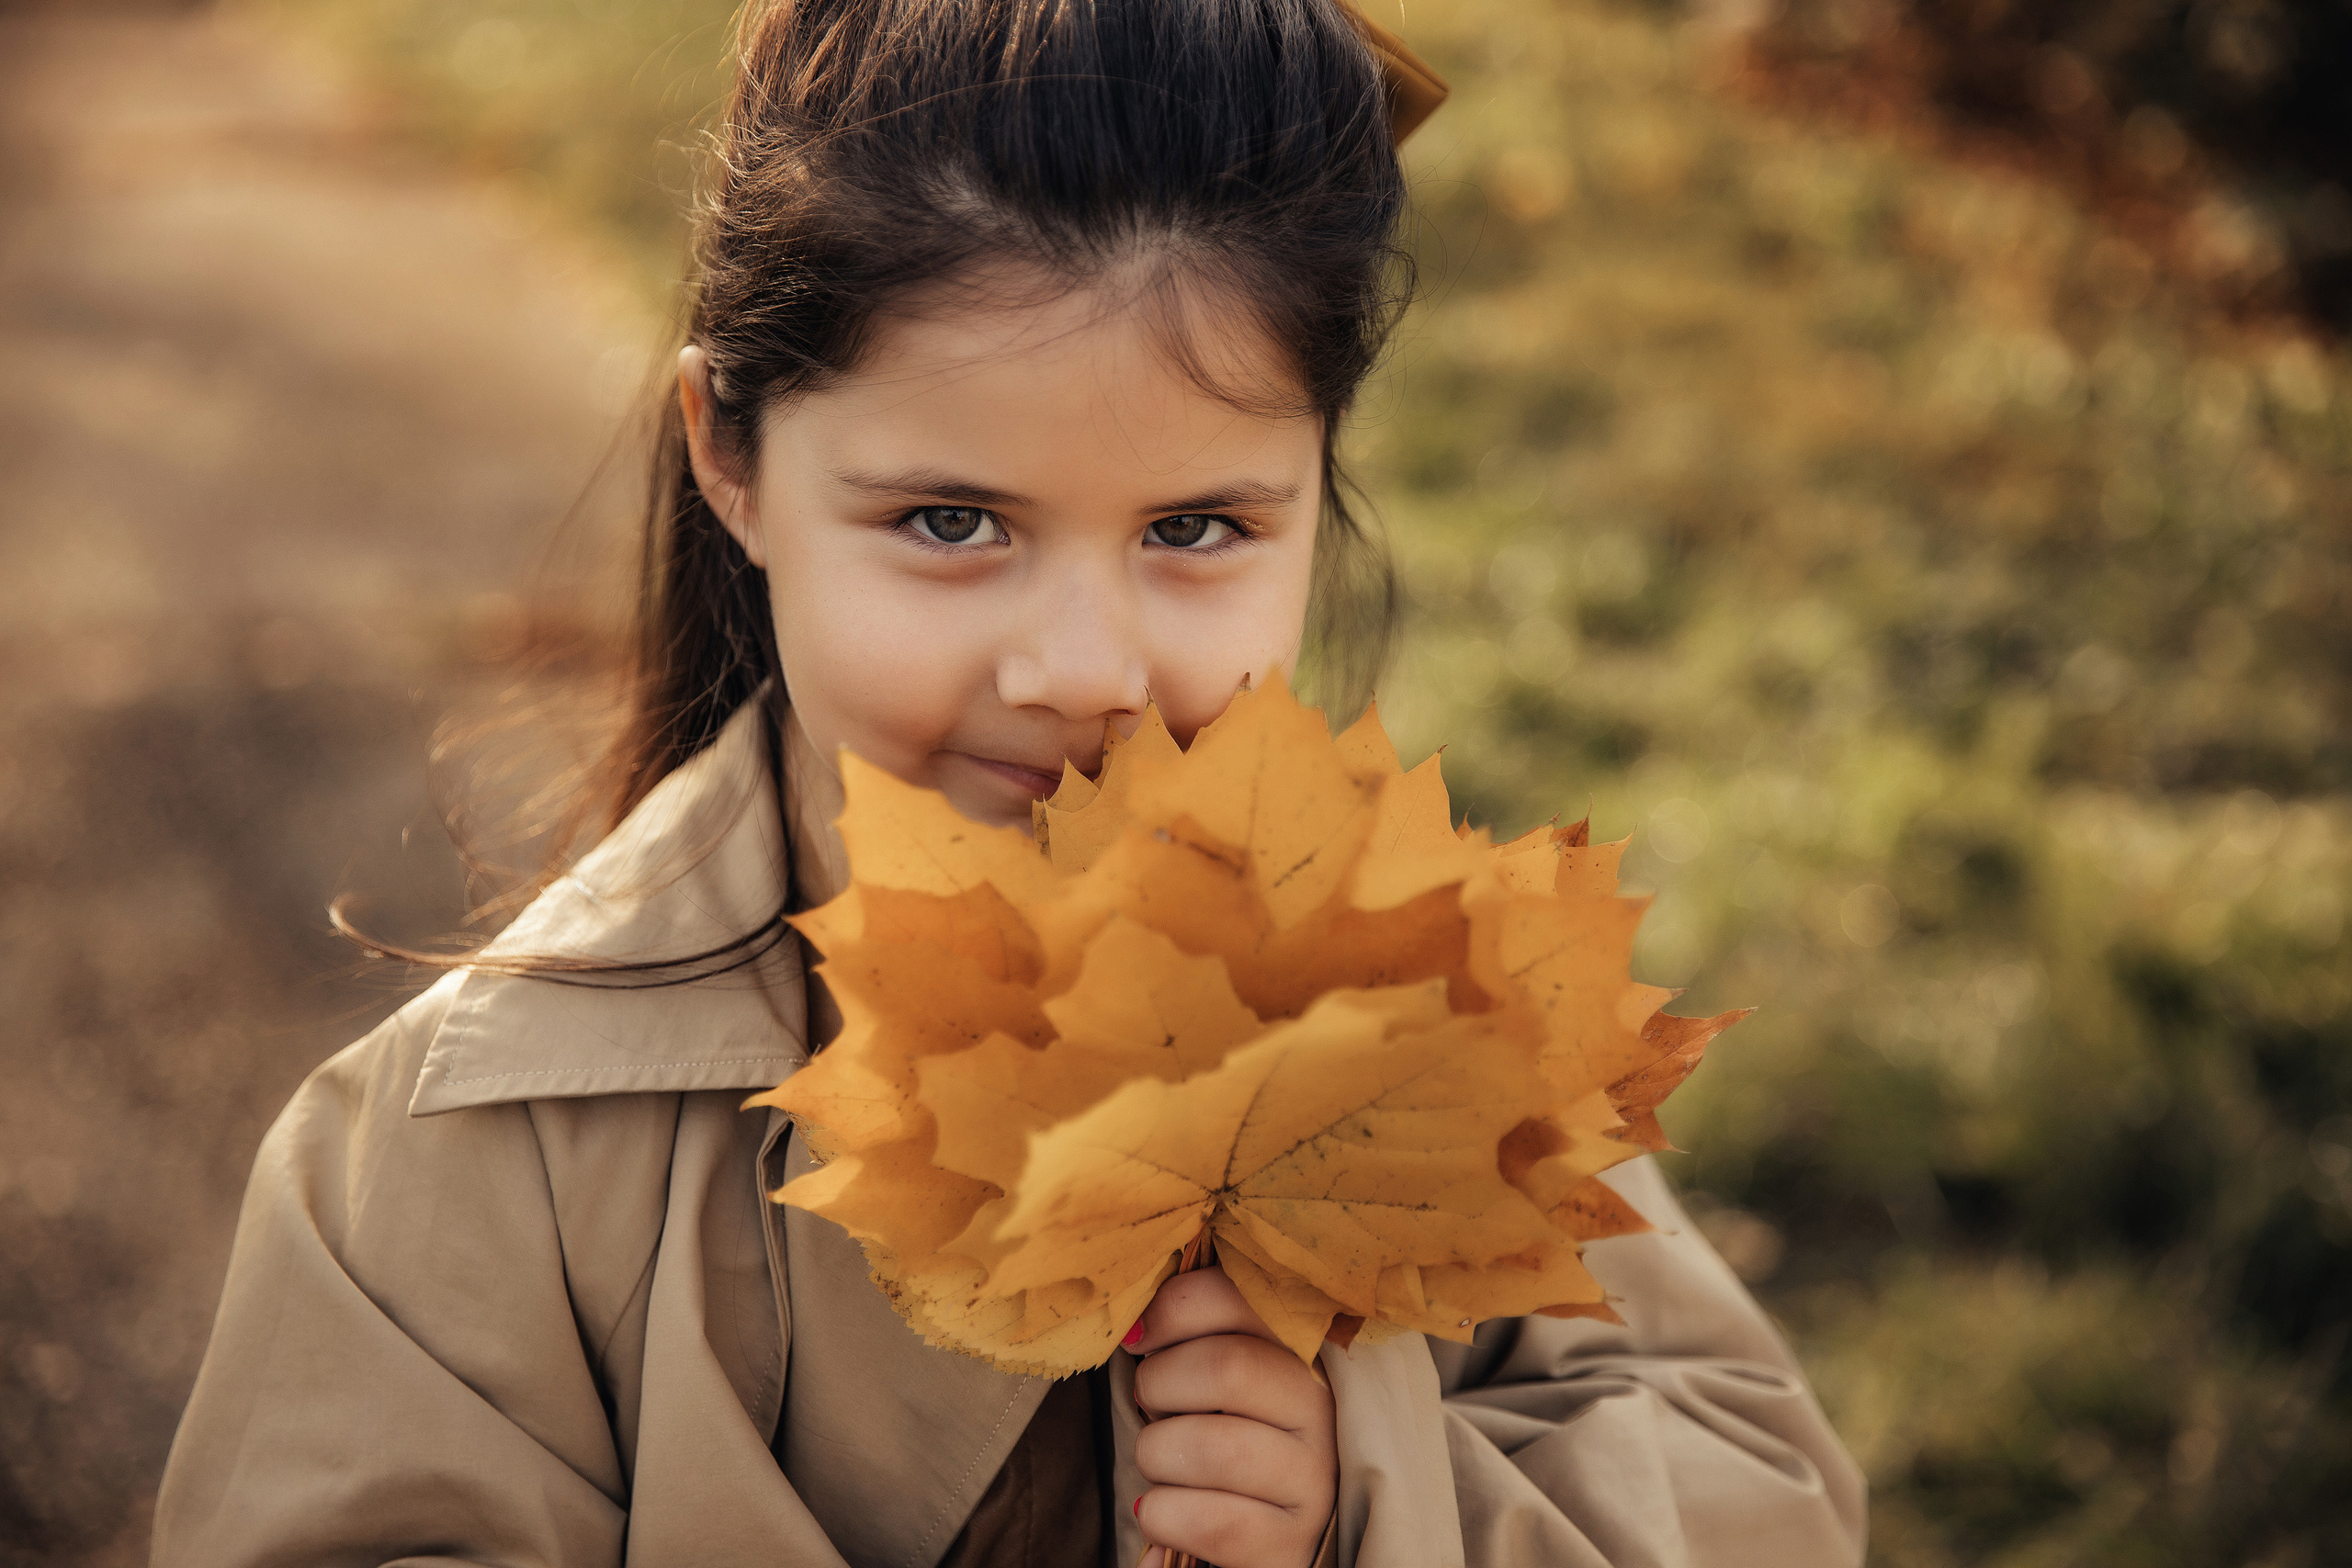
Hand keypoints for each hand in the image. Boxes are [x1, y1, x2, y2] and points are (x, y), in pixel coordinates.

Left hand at [1127, 1266, 1336, 1567]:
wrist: (1265, 1528)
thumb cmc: (1226, 1431)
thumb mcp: (1221, 1375)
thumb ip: (1195, 1334)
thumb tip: (1136, 1328)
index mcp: (1303, 1349)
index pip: (1243, 1298)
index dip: (1175, 1309)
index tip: (1139, 1337)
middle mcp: (1322, 1410)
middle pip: (1228, 1368)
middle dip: (1160, 1383)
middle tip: (1151, 1403)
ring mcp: (1313, 1482)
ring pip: (1212, 1448)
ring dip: (1157, 1452)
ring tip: (1161, 1459)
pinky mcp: (1289, 1543)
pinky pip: (1207, 1521)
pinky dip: (1161, 1513)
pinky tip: (1162, 1507)